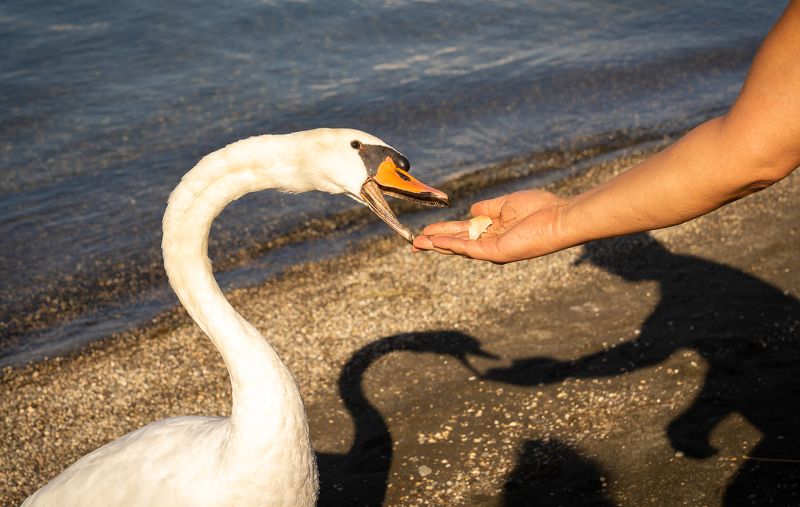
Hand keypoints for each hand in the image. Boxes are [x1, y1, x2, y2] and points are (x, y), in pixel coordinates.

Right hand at [412, 189, 569, 262]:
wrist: (558, 217)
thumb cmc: (540, 208)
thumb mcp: (507, 204)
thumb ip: (488, 208)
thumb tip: (471, 211)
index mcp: (492, 230)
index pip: (463, 232)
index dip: (443, 231)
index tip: (425, 231)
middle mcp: (490, 242)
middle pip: (456, 242)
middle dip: (434, 242)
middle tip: (413, 243)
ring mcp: (492, 249)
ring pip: (458, 248)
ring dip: (437, 245)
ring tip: (417, 244)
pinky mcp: (496, 252)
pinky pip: (469, 249)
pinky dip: (451, 245)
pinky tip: (436, 242)